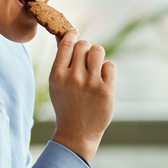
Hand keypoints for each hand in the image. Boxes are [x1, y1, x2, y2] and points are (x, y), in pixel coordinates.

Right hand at [49, 29, 114, 162]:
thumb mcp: (56, 84)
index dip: (72, 35)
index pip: (67, 43)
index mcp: (57, 75)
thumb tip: (65, 36)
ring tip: (94, 68)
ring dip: (97, 56)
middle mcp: (73, 77)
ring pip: (98, 51)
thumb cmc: (66, 105)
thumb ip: (61, 61)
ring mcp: (91, 84)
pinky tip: (102, 79)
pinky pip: (110, 65)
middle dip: (85, 49)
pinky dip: (107, 70)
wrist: (77, 133)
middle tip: (85, 61)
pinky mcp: (106, 90)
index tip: (75, 34)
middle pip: (84, 45)